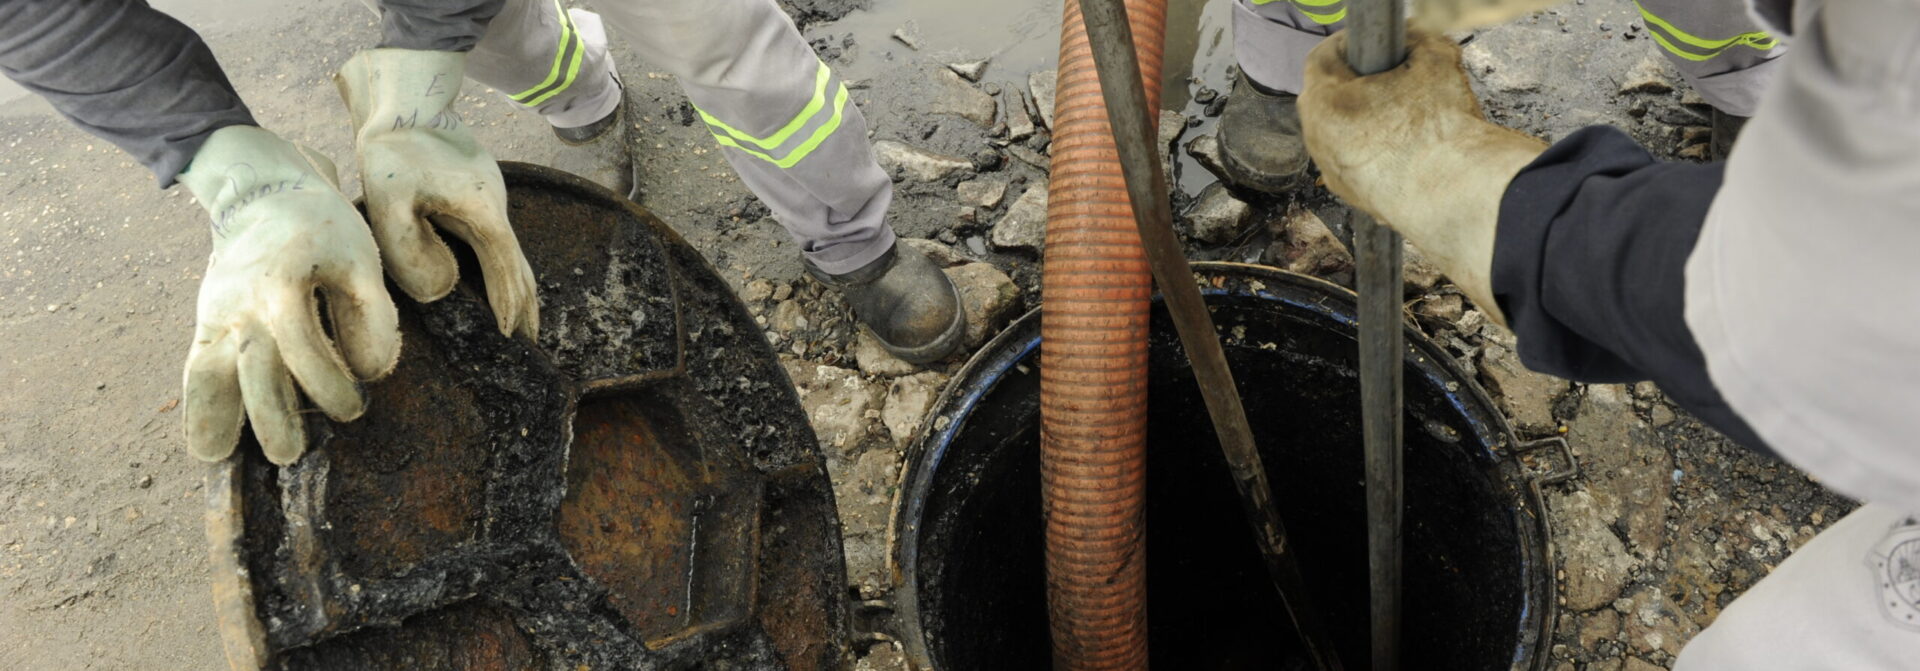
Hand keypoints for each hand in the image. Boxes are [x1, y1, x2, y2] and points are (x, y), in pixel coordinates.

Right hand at [178, 126, 401, 463]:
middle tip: (291, 454)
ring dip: (215, 418)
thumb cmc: (325, 230)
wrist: (265, 193)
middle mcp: (240, 303)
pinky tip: (207, 445)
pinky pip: (194, 370)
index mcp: (282, 283)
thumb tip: (371, 371)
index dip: (328, 383)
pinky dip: (197, 407)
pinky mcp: (205, 323)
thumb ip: (371, 314)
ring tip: (220, 458)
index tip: (354, 406)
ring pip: (206, 372)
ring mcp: (215, 313)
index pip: (301, 345)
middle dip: (269, 416)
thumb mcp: (361, 259)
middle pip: (249, 368)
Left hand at [336, 49, 538, 338]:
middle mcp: (496, 207)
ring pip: (512, 252)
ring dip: (518, 286)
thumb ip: (409, 250)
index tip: (511, 339)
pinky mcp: (480, 192)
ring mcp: (492, 197)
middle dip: (526, 305)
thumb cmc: (394, 151)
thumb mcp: (388, 202)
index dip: (509, 306)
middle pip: (520, 265)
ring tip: (522, 317)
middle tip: (531, 341)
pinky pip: (499, 238)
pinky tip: (497, 275)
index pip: (505, 270)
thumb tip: (441, 290)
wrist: (407, 99)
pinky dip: (504, 265)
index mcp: (482, 213)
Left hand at [1298, 28, 1545, 322]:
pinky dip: (1378, 153)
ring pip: (1343, 135)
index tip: (1373, 44)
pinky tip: (1410, 149)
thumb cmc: (1439, 129)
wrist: (1458, 196)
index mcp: (1323, 103)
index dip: (1349, 45)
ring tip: (1406, 114)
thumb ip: (1416, 40)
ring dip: (1368, 121)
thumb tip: (1412, 41)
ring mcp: (1334, 174)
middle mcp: (1318, 142)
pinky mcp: (1355, 198)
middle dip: (1358, 84)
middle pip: (1329, 99)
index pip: (1323, 59)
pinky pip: (1359, 164)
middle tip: (1392, 75)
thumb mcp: (1434, 60)